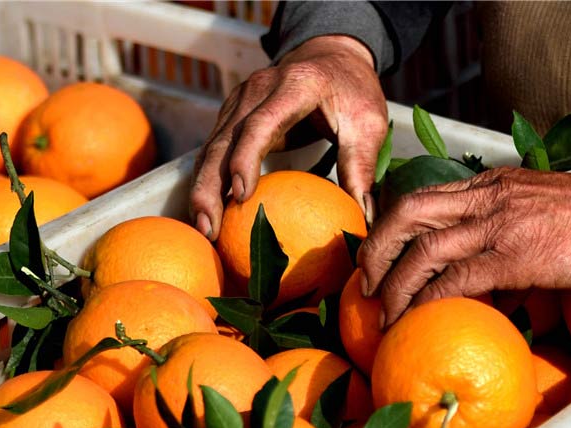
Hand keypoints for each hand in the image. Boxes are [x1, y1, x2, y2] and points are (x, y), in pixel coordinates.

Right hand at [188, 35, 388, 239]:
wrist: (331, 57)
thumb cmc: (353, 92)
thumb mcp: (368, 124)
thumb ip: (362, 166)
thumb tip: (364, 217)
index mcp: (295, 85)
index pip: (261, 124)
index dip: (246, 159)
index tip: (241, 195)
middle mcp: (258, 89)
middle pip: (225, 140)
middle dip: (210, 185)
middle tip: (207, 226)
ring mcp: (240, 100)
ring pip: (212, 147)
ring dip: (202, 188)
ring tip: (202, 227)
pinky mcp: (233, 114)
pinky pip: (215, 149)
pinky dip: (208, 179)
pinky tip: (208, 210)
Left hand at [358, 167, 570, 326]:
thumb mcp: (538, 214)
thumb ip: (505, 241)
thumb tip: (491, 293)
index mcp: (490, 185)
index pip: (422, 196)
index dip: (390, 227)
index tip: (378, 256)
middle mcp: (487, 197)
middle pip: (408, 214)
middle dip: (377, 250)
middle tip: (366, 285)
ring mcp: (500, 224)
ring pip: (426, 250)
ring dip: (397, 286)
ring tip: (384, 315)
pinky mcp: (518, 255)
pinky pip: (458, 279)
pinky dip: (431, 301)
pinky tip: (420, 319)